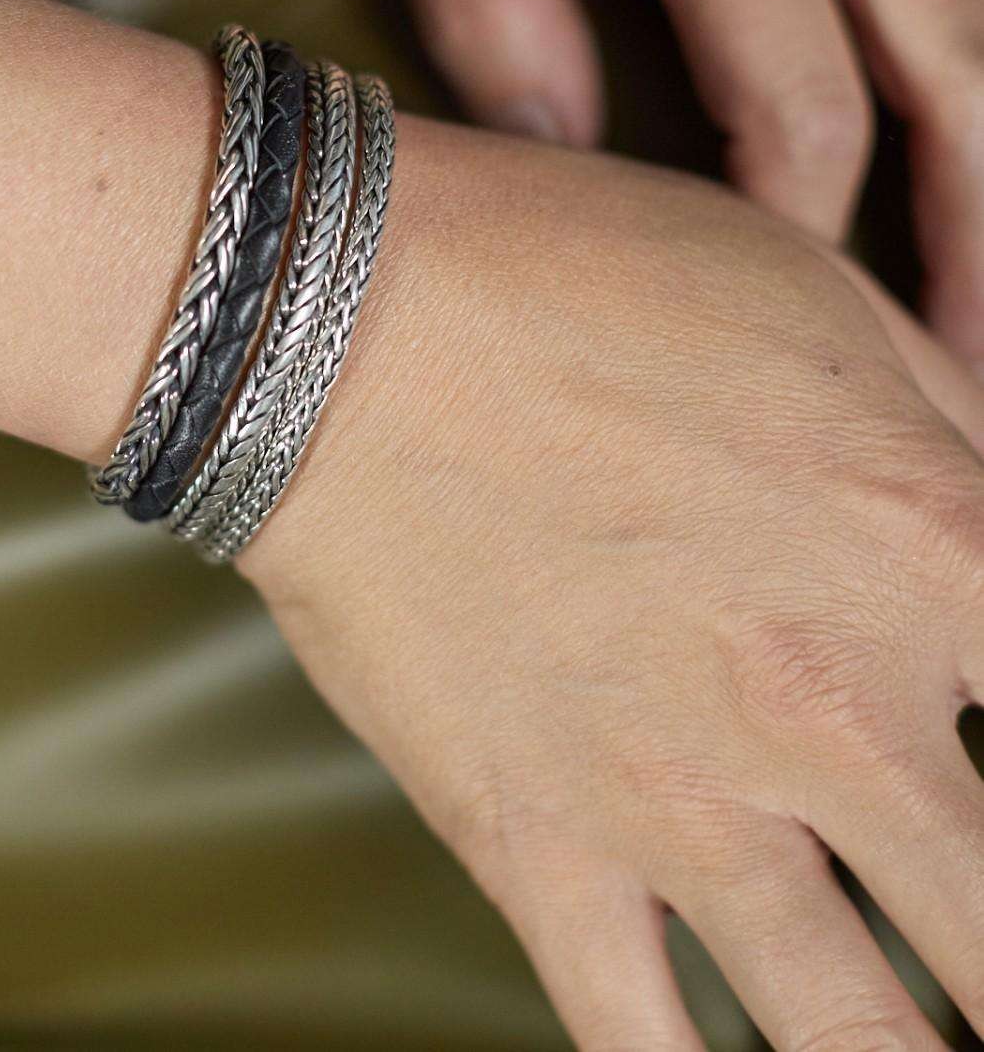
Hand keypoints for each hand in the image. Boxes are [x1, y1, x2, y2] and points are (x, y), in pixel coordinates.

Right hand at [238, 114, 983, 1048]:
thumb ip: (943, 415)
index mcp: (927, 549)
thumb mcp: (800, 290)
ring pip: (864, 1044)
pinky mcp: (535, 847)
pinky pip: (644, 1045)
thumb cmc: (557, 274)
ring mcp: (681, 802)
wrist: (330, 326)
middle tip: (979, 951)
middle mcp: (836, 706)